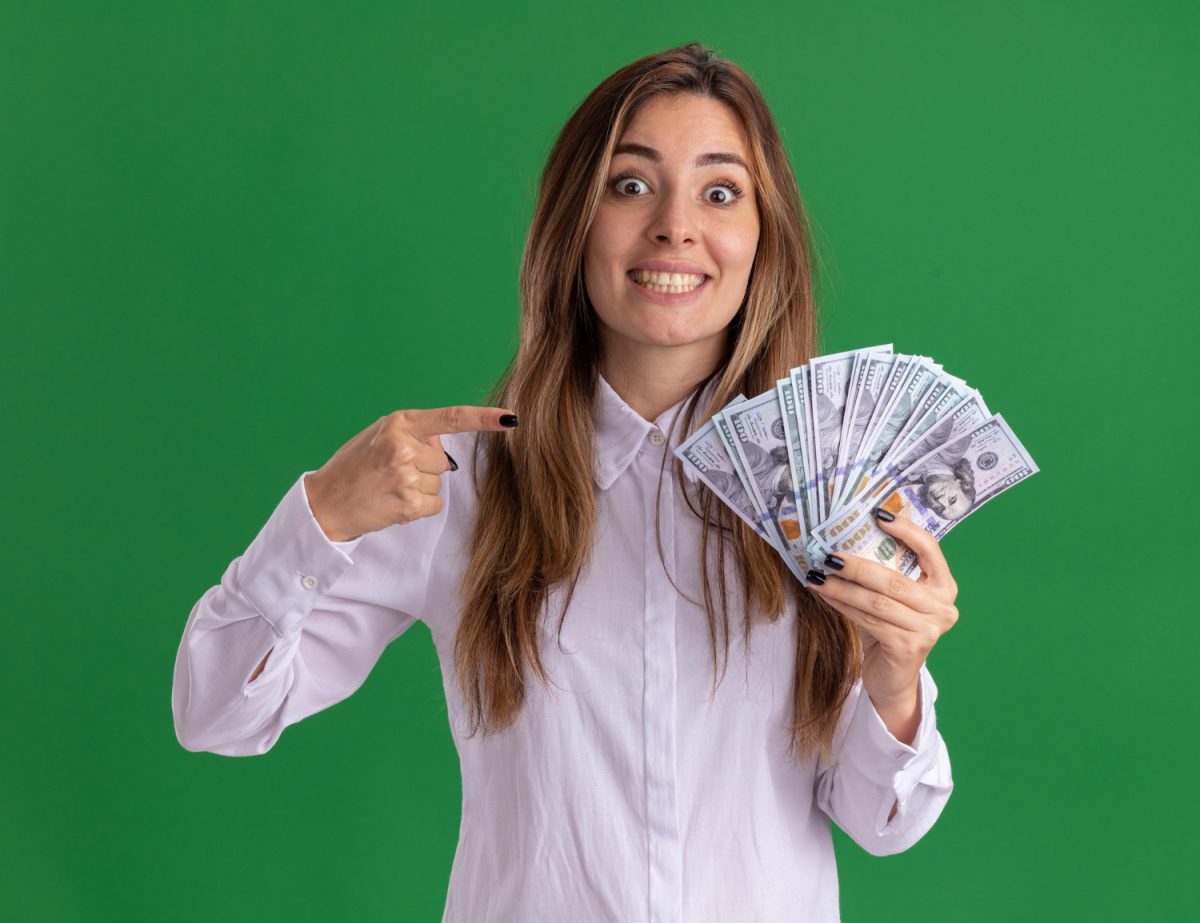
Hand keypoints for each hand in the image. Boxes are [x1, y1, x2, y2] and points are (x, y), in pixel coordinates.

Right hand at [303, 405, 516, 541]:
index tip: (512, 418)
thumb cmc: (355, 467)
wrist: (326, 502)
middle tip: (392, 472)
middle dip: (425, 467)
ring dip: (420, 488)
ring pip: (438, 482)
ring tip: (389, 487)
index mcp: (399, 423)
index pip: (450, 418)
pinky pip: (434, 503)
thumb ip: (413, 433)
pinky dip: (419, 506)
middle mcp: (404, 446)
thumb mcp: (379, 436)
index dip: (484, 419)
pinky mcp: (410, 503)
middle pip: (444, 459)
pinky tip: (393, 502)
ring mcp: (407, 475)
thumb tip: (443, 443)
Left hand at [808, 511, 958, 740]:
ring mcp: (929, 630)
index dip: (905, 529)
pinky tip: (824, 595)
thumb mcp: (894, 596)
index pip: (930, 549)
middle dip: (856, 565)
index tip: (878, 513)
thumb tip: (856, 529)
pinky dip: (842, 605)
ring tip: (817, 575)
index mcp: (944, 586)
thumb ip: (887, 567)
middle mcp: (943, 607)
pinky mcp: (908, 647)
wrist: (892, 677)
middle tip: (827, 554)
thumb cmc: (890, 628)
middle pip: (894, 578)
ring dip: (842, 587)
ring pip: (877, 601)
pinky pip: (868, 620)